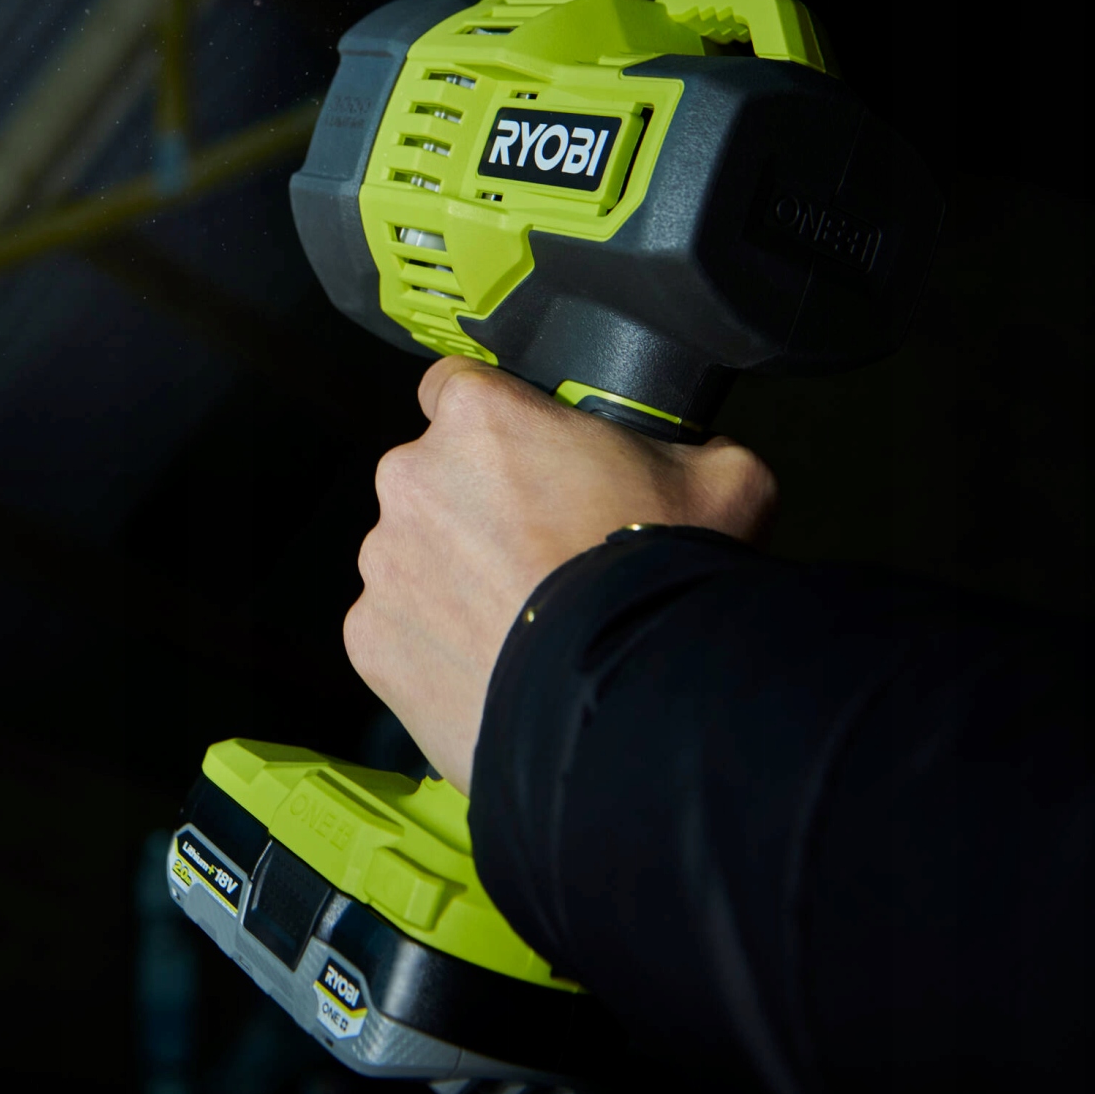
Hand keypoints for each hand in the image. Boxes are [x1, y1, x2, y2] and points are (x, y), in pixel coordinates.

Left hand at [344, 356, 778, 788]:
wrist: (622, 706)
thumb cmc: (660, 578)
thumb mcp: (724, 482)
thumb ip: (693, 447)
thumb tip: (702, 455)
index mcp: (480, 417)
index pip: (457, 387)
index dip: (495, 421)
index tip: (523, 458)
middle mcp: (412, 476)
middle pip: (433, 477)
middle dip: (475, 506)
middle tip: (541, 554)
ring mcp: (385, 562)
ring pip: (412, 556)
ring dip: (452, 578)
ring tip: (524, 621)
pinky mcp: (370, 640)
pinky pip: (399, 630)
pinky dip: (434, 646)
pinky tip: (494, 666)